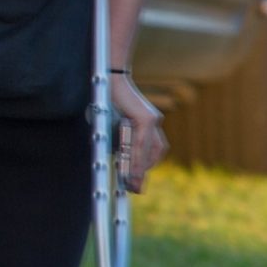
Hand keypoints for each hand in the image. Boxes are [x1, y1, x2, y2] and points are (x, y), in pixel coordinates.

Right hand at [113, 75, 165, 191]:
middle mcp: (155, 121)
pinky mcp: (146, 119)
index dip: (148, 164)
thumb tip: (120, 159)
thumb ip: (122, 139)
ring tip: (133, 182)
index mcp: (150, 122)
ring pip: (150, 149)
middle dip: (146, 169)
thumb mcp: (117, 123)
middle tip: (136, 187)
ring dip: (141, 167)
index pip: (154, 149)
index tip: (139, 181)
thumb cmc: (110, 100)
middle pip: (157, 151)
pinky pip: (142, 143)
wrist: (111, 79)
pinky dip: (137, 157)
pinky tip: (132, 167)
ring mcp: (152, 119)